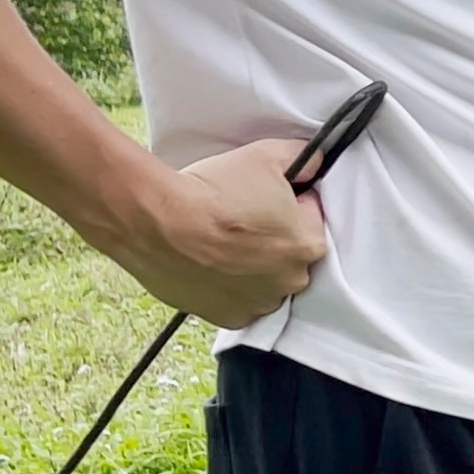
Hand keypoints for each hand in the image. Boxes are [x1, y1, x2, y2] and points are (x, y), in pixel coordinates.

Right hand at [107, 139, 330, 327]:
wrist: (158, 222)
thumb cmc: (213, 190)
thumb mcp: (268, 156)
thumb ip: (304, 159)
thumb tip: (314, 162)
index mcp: (308, 245)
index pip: (311, 218)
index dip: (290, 202)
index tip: (267, 196)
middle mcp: (290, 281)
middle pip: (290, 253)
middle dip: (273, 237)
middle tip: (240, 218)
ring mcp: (258, 303)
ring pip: (264, 280)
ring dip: (251, 265)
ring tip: (221, 241)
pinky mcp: (227, 317)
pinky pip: (238, 300)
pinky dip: (229, 286)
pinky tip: (211, 264)